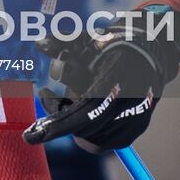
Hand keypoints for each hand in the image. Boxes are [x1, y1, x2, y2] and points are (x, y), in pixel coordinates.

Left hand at [23, 6, 179, 151]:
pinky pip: (106, 139)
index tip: (30, 137)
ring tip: (69, 96)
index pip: (83, 113)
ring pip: (93, 136)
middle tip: (47, 97)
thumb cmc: (113, 44)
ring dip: (75, 121)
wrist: (150, 51)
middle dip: (60, 118)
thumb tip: (40, 44)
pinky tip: (84, 105)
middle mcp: (129, 104)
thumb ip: (62, 44)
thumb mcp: (85, 40)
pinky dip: (90, 126)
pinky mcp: (138, 126)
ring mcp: (136, 118)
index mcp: (116, 81)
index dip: (56, 126)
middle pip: (84, 127)